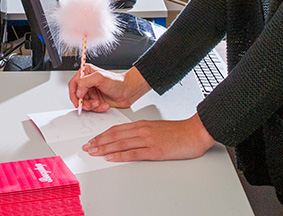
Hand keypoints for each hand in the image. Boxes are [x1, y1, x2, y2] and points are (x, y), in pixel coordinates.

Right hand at [68, 64, 150, 111]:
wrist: (130, 91)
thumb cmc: (118, 82)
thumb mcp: (99, 78)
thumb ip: (85, 82)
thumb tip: (78, 92)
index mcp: (86, 73)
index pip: (73, 84)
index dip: (74, 94)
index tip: (78, 101)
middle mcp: (88, 83)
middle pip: (77, 96)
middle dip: (84, 102)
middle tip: (90, 105)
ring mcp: (92, 92)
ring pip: (85, 103)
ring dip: (92, 106)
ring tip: (99, 103)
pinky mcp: (97, 100)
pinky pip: (93, 108)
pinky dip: (99, 108)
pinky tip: (105, 105)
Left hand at [82, 114, 215, 161]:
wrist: (194, 132)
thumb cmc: (178, 132)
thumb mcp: (157, 128)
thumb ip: (143, 132)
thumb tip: (129, 138)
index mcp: (142, 124)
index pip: (116, 129)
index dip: (102, 134)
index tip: (93, 139)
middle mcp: (142, 130)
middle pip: (115, 135)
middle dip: (99, 141)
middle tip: (87, 147)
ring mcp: (148, 140)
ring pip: (121, 143)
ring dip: (105, 148)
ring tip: (93, 152)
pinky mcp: (154, 150)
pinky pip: (133, 153)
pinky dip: (120, 155)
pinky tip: (111, 157)